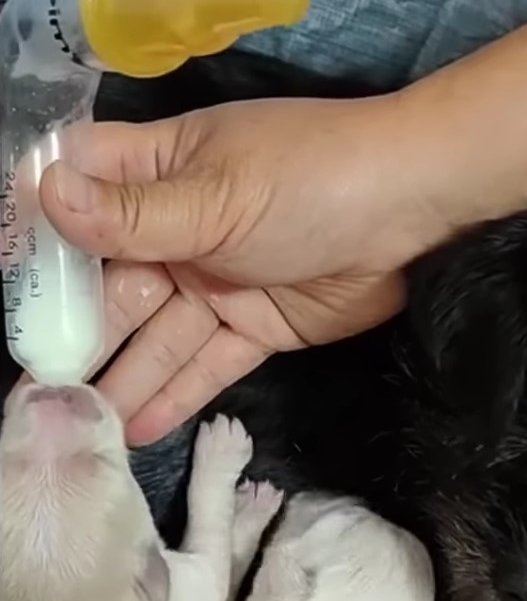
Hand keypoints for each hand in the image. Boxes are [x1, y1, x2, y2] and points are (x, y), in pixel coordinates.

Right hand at [39, 93, 458, 443]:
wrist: (412, 214)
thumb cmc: (311, 181)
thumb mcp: (217, 196)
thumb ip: (134, 216)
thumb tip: (44, 196)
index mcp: (159, 174)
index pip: (80, 197)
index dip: (42, 238)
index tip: (12, 288)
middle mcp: (179, 230)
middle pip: (111, 283)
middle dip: (76, 331)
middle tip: (40, 387)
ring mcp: (219, 282)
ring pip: (157, 334)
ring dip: (122, 377)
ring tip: (81, 424)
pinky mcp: (257, 327)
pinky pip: (208, 363)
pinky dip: (178, 393)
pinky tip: (140, 426)